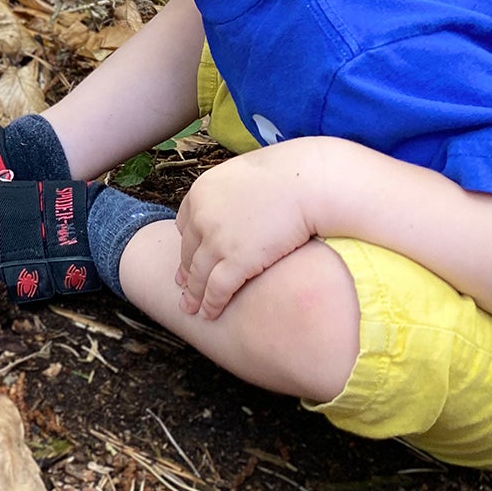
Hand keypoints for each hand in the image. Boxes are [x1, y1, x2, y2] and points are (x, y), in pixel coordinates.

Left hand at [173, 142, 320, 319]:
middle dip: (186, 270)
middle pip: (189, 250)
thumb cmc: (289, 176)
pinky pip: (217, 289)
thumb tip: (239, 202)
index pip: (185, 223)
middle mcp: (202, 216)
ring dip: (194, 294)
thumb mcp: (246, 176)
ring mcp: (217, 239)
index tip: (188, 257)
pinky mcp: (236, 260)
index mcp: (201, 192)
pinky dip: (211, 303)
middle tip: (183, 286)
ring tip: (191, 309)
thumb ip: (232, 192)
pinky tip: (210, 314)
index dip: (188, 243)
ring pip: (198, 275)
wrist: (308, 182)